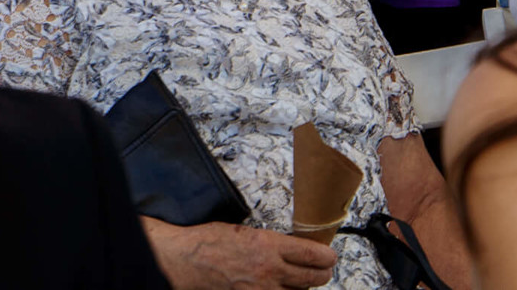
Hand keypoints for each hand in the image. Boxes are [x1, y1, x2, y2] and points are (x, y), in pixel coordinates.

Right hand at [143, 220, 337, 289]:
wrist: (186, 260)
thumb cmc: (210, 242)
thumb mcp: (245, 231)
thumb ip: (271, 242)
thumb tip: (290, 248)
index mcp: (269, 245)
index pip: (311, 255)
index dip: (327, 258)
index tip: (330, 257)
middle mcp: (269, 270)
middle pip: (311, 278)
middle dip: (322, 274)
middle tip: (324, 270)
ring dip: (304, 288)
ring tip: (304, 282)